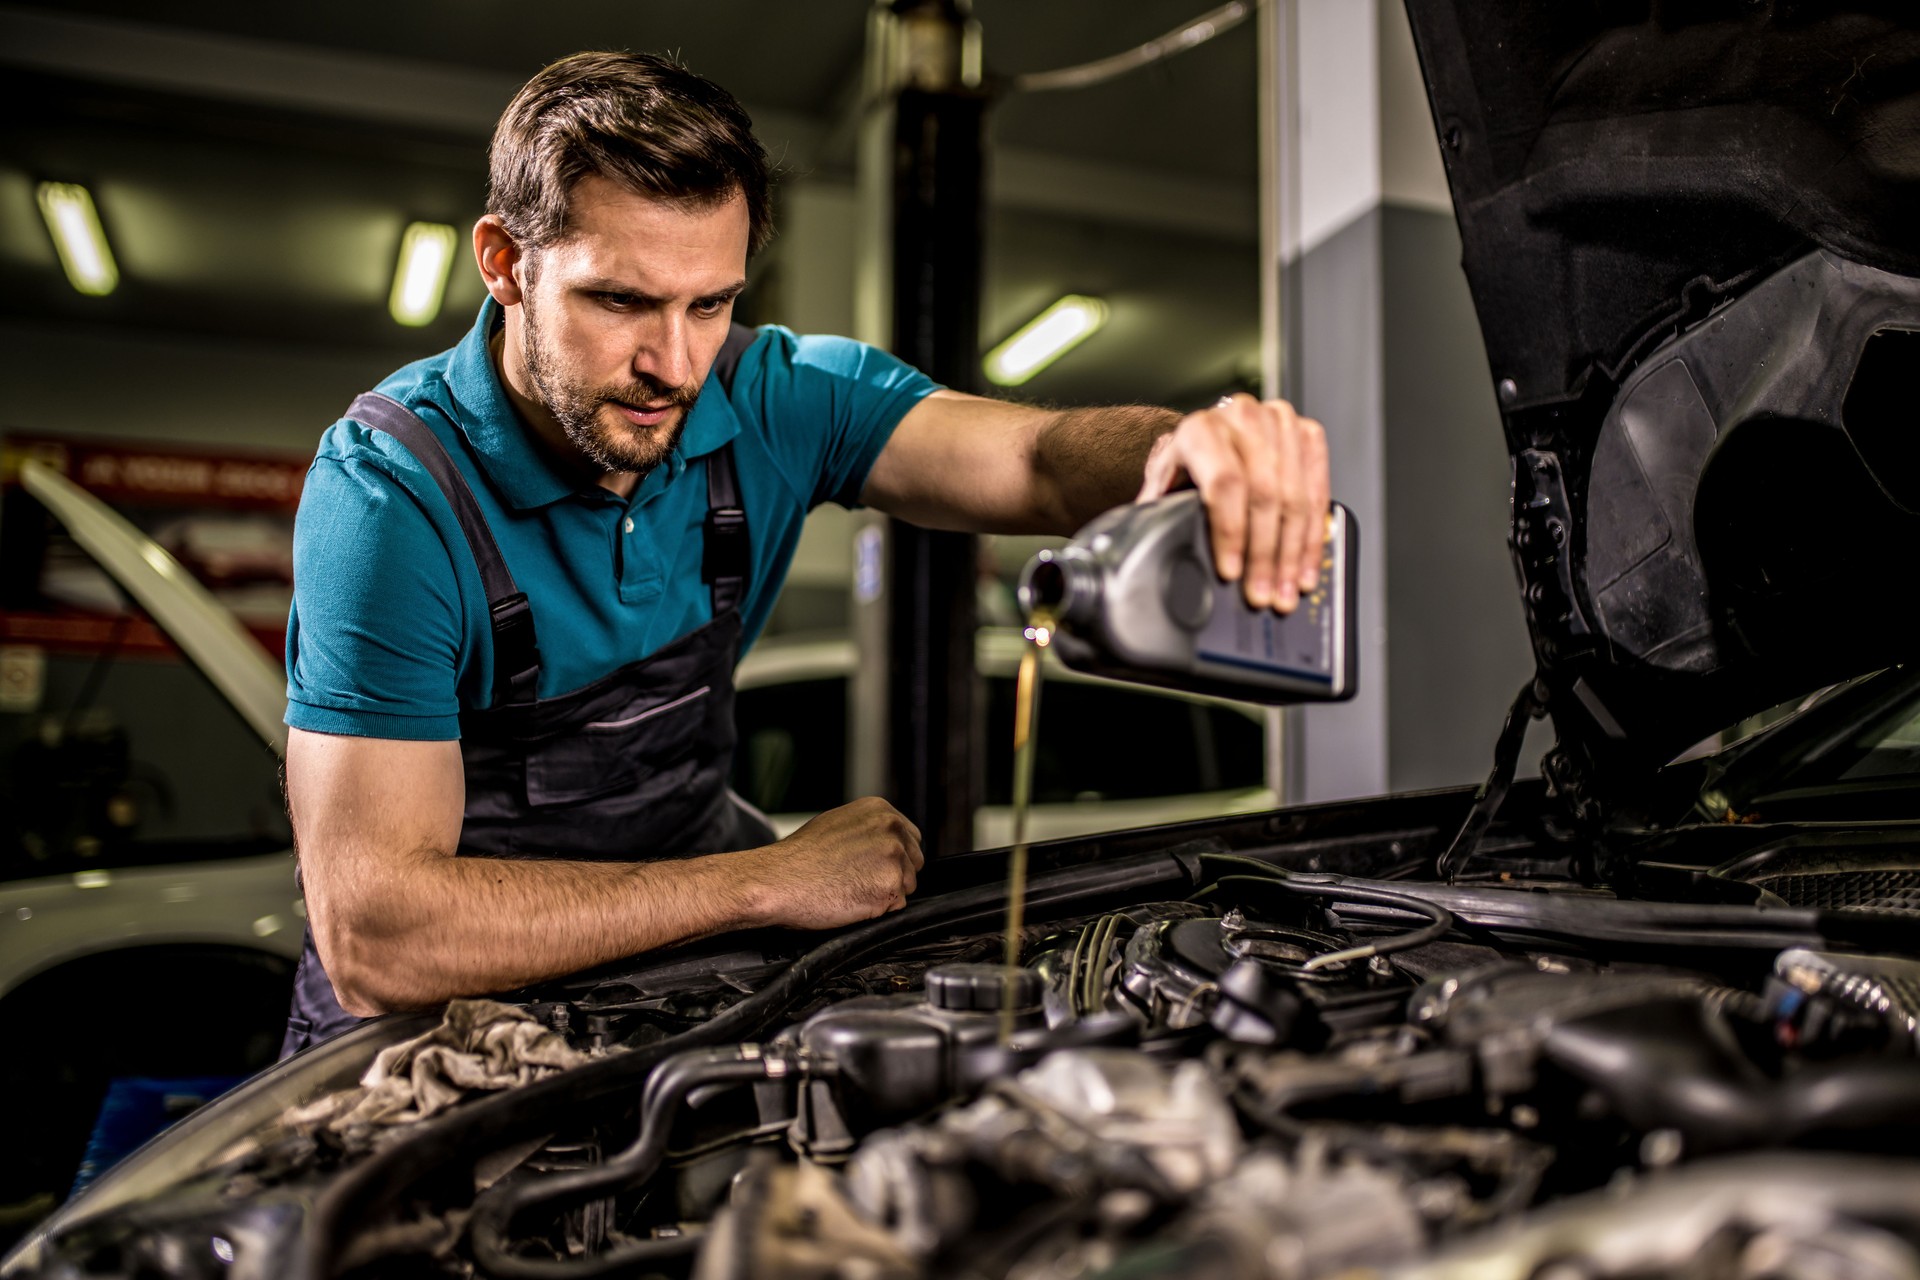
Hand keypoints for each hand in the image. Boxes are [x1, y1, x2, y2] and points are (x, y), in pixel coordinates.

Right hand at [741, 796, 924, 929]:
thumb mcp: (838, 824)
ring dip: (884, 893)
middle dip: (893, 875)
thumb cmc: (799, 857)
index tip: (872, 865)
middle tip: (858, 879)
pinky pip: (896, 907)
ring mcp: (893, 857)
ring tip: (850, 889)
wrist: (778, 879)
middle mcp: (892, 829)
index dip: (893, 857)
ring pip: (906, 886)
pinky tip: (852, 901)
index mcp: (881, 811)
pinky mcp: (890, 886)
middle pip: (913, 863)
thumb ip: (869, 830)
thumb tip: (886, 841)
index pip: (911, 839)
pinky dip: (877, 910)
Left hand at [1137, 394, 1329, 611]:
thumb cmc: (1187, 462)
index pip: (1224, 482)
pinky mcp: (1307, 433)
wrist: (1210, 433)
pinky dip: (1313, 538)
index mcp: (1201, 430)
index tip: (1231, 571)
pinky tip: (1305, 567)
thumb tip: (1146, 552)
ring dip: (1292, 555)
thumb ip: (1158, 512)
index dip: (1231, 532)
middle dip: (1264, 556)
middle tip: (1261, 593)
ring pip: (1295, 498)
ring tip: (1285, 590)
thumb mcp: (1165, 482)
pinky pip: (1319, 492)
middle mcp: (1243, 419)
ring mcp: (1279, 423)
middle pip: (1264, 495)